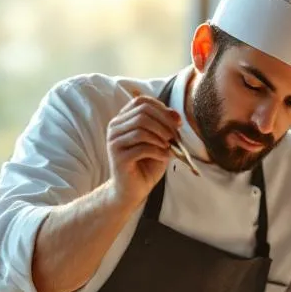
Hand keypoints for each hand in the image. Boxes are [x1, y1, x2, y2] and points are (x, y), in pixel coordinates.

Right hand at [106, 91, 181, 208]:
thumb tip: (175, 115)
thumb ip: (165, 126)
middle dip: (164, 123)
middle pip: (142, 113)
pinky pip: (142, 148)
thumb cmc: (147, 164)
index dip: (161, 108)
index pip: (141, 102)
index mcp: (123, 119)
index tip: (177, 123)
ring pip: (141, 128)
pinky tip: (165, 157)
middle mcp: (115, 128)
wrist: (133, 190)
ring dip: (162, 137)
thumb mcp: (159, 141)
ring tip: (170, 148)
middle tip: (176, 137)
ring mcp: (114, 142)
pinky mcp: (118, 157)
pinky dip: (159, 151)